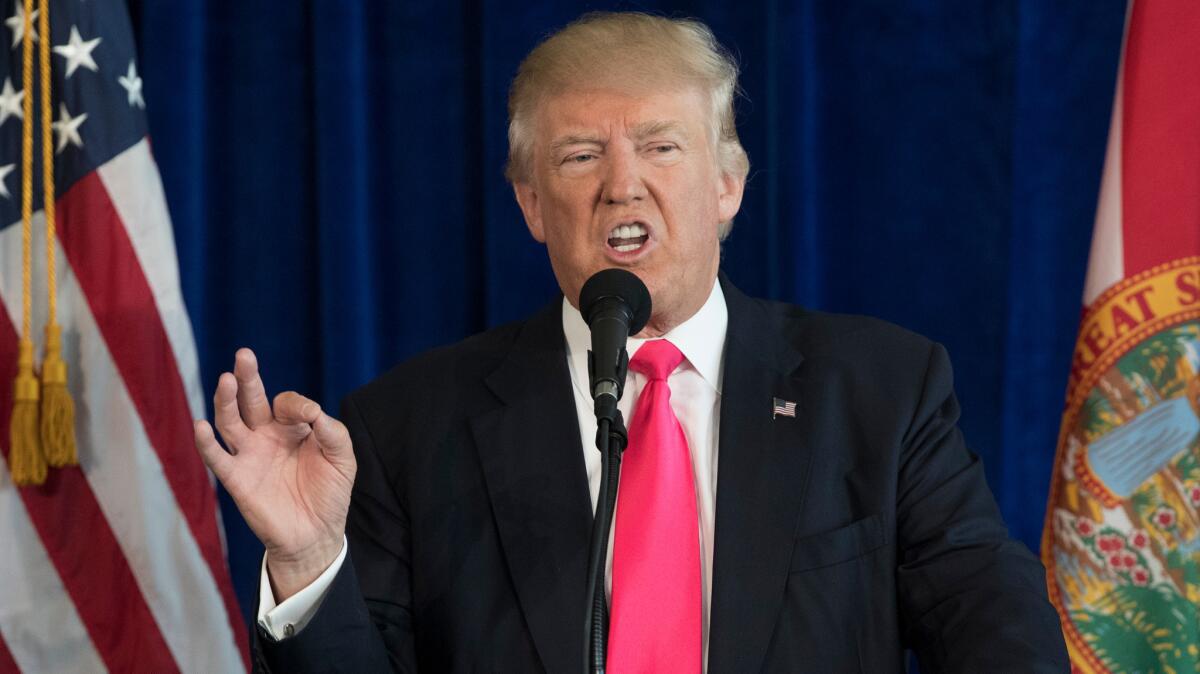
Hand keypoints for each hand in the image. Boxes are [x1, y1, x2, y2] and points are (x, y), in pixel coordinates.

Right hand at [193, 348, 355, 600]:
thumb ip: (331, 430)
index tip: (311, 416)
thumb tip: (312, 409)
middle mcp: (266, 436)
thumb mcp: (342, 457)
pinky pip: (217, 457)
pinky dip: (206, 442)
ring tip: (226, 379)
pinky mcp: (236, 478)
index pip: (286, 402)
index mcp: (293, 427)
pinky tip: (201, 425)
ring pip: (230, 421)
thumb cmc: (329, 493)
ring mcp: (249, 455)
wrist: (316, 535)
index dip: (297, 404)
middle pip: (251, 400)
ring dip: (226, 401)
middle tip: (244, 355)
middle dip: (247, 377)